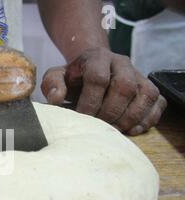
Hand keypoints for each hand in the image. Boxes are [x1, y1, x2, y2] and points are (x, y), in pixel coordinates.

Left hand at [41, 47, 166, 135]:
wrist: (91, 70)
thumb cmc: (72, 78)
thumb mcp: (56, 77)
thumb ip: (52, 85)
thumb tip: (56, 99)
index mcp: (97, 57)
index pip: (98, 78)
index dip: (89, 102)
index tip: (81, 118)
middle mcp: (122, 63)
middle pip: (124, 87)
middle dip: (110, 112)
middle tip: (98, 127)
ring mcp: (138, 75)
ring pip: (145, 95)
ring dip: (130, 117)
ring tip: (114, 130)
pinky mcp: (149, 88)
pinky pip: (158, 103)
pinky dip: (148, 119)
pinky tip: (132, 130)